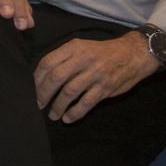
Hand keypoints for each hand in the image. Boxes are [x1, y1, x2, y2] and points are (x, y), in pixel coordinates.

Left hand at [33, 33, 159, 123]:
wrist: (133, 54)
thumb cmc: (102, 52)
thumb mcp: (82, 47)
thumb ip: (64, 58)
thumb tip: (42, 76)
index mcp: (74, 47)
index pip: (47, 62)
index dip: (37, 78)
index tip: (32, 89)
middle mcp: (83, 59)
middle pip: (55, 78)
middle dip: (43, 93)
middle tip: (39, 104)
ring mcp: (95, 74)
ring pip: (69, 92)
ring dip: (57, 106)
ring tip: (52, 115)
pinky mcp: (105, 88)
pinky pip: (86, 103)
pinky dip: (74, 113)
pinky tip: (67, 118)